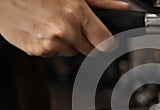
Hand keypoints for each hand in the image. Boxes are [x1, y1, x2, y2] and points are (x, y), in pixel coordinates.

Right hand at [0, 0, 129, 56]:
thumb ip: (100, 3)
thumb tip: (123, 7)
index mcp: (76, 13)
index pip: (105, 42)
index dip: (106, 42)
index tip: (105, 42)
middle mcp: (65, 31)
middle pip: (89, 50)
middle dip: (84, 40)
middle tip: (71, 25)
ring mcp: (50, 43)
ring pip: (70, 53)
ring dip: (66, 43)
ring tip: (51, 24)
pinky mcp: (37, 51)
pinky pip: (53, 54)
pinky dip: (50, 46)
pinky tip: (41, 30)